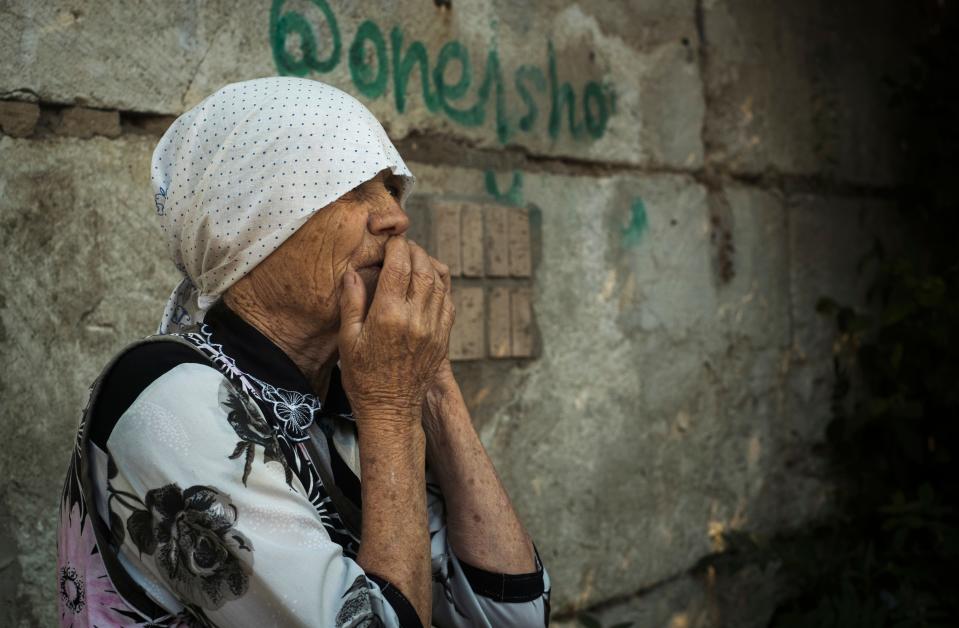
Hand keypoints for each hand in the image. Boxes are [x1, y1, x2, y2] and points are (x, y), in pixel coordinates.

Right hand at [337, 237, 455, 424]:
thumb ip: (352, 303)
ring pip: (440, 283)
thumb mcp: (347, 340)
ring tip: (415, 260)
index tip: (391, 239)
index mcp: (389, 316)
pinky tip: (429, 283)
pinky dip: (440, 286)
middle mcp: (416, 319)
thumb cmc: (363, 378)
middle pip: (423, 268)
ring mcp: (434, 328)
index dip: (397, 246)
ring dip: (429, 265)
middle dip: (414, 251)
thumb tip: (353, 273)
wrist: (391, 410)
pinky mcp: (443, 338)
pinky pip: (448, 302)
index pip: (399, 266)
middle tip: (403, 246)